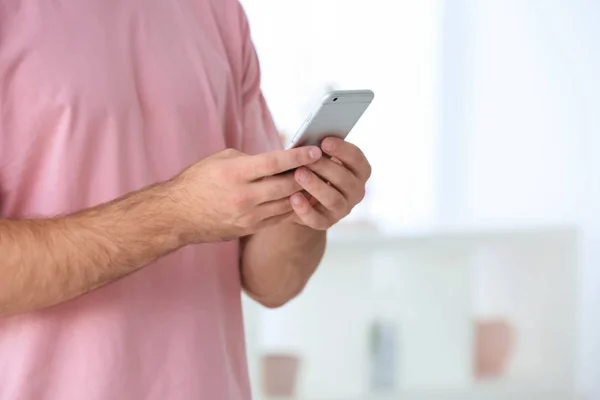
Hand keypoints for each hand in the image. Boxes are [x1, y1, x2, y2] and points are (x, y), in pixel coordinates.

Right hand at [170, 146, 321, 242]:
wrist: (178, 216)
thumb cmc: (199, 181)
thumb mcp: (221, 160)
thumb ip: (251, 159)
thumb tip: (280, 159)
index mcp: (235, 174)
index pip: (274, 163)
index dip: (297, 156)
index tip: (314, 150)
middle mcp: (244, 196)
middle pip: (286, 185)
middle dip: (307, 174)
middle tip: (323, 165)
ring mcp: (249, 216)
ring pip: (288, 203)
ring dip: (306, 192)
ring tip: (319, 180)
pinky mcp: (251, 228)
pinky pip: (281, 218)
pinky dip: (295, 207)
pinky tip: (305, 198)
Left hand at [289, 137, 371, 229]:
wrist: (304, 197)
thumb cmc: (315, 170)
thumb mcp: (320, 158)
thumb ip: (320, 151)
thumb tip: (310, 143)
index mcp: (359, 172)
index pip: (357, 160)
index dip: (342, 150)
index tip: (325, 141)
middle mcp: (356, 191)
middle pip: (345, 179)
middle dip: (325, 167)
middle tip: (308, 159)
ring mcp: (343, 209)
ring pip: (333, 199)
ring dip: (316, 186)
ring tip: (298, 174)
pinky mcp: (326, 222)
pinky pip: (317, 219)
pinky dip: (305, 209)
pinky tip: (293, 198)